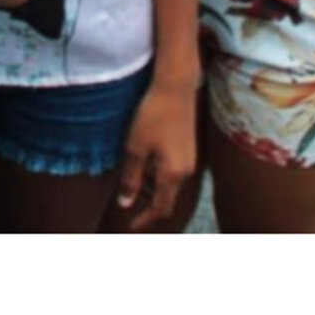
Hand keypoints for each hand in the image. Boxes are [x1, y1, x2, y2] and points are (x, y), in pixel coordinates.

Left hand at [113, 78, 198, 228]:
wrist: (175, 87)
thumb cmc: (153, 115)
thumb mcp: (135, 147)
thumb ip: (131, 178)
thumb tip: (125, 203)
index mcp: (172, 175)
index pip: (160, 208)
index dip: (145, 220)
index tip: (131, 227)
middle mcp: (185, 172)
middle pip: (167, 200)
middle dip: (149, 208)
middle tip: (130, 210)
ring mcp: (189, 160)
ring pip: (170, 186)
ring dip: (153, 191)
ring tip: (132, 187)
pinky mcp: (188, 148)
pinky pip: (173, 173)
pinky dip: (158, 178)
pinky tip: (145, 166)